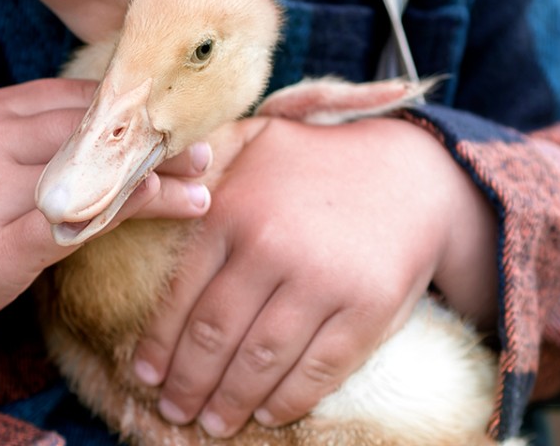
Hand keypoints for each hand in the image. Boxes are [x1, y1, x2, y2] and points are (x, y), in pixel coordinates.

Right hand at [0, 78, 212, 342]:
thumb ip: (47, 140)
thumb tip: (123, 136)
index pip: (84, 99)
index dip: (139, 112)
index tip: (181, 123)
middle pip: (97, 132)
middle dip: (157, 144)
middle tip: (205, 155)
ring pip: (94, 173)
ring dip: (157, 180)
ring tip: (201, 192)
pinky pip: (75, 219)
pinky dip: (124, 209)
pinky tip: (160, 202)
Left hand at [131, 115, 496, 437]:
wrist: (413, 172)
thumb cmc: (317, 162)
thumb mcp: (253, 141)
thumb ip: (199, 162)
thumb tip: (147, 185)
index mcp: (234, 210)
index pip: (182, 294)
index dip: (159, 344)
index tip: (146, 375)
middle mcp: (271, 246)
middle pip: (215, 335)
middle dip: (188, 384)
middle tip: (174, 410)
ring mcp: (321, 280)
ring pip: (260, 359)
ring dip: (229, 401)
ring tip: (212, 424)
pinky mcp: (366, 308)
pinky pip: (317, 369)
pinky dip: (287, 400)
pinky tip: (266, 413)